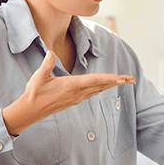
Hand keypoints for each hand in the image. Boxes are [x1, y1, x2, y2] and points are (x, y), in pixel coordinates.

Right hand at [2, 50, 135, 135]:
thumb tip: (51, 52)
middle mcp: (78, 93)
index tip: (123, 79)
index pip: (96, 81)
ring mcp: (77, 98)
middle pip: (102, 85)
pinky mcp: (74, 100)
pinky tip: (104, 86)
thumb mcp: (39, 77)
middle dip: (118, 82)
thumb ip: (46, 64)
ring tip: (123, 81)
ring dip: (111, 85)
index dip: (111, 79)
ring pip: (98, 89)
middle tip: (133, 79)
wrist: (30, 111)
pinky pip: (92, 93)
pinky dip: (101, 87)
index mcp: (72, 86)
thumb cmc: (34, 94)